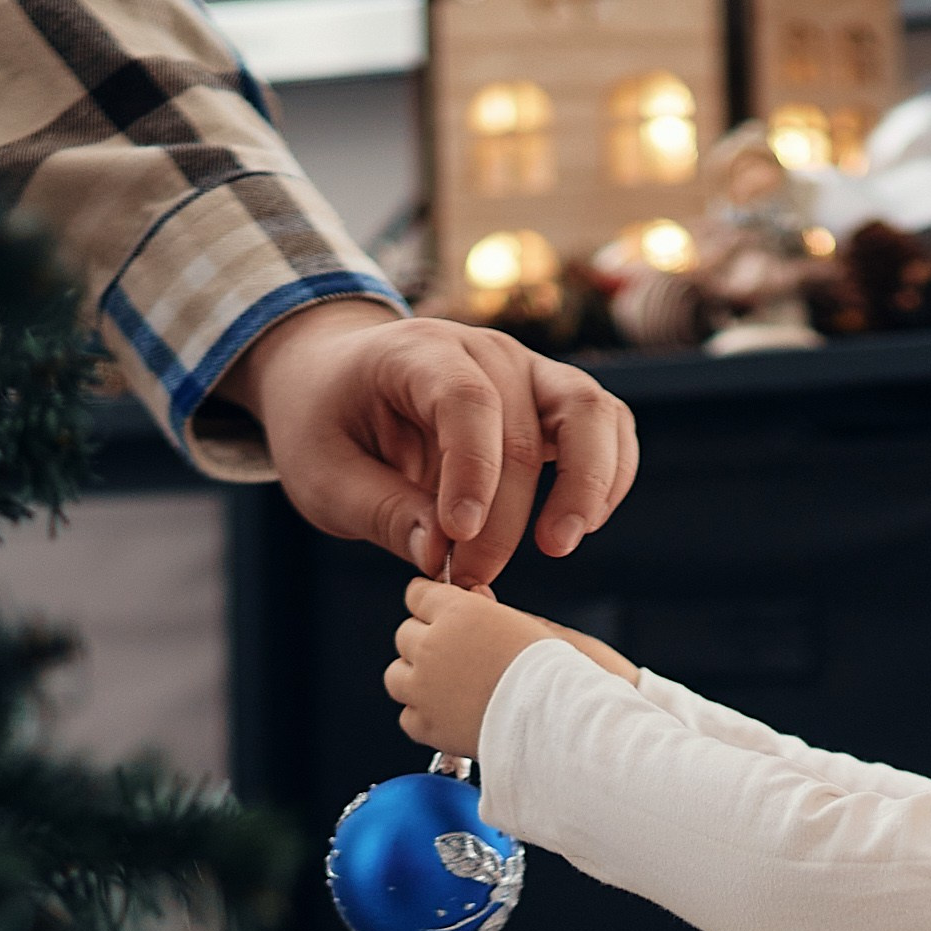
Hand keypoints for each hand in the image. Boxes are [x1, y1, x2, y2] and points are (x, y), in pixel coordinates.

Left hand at [221, 299, 637, 584]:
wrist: (337, 378)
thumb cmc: (325, 424)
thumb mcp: (323, 475)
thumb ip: (380, 513)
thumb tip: (441, 556)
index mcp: (416, 352)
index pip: (467, 401)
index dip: (472, 472)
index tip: (457, 539)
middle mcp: (484, 350)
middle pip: (524, 428)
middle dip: (505, 518)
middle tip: (474, 580)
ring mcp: (528, 371)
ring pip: (591, 413)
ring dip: (586, 486)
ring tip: (558, 545)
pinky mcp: (554, 401)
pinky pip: (607, 428)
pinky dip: (607, 478)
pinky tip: (575, 527)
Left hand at [384, 581, 635, 757]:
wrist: (561, 725)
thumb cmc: (558, 674)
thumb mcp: (528, 624)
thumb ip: (490, 612)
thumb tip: (474, 601)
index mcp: (456, 612)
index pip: (417, 594)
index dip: (433, 605)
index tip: (443, 615)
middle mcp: (432, 647)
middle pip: (405, 634)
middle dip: (426, 643)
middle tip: (458, 658)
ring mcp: (424, 689)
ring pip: (397, 676)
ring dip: (417, 679)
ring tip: (449, 689)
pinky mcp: (427, 727)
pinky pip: (408, 717)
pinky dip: (425, 717)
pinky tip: (451, 716)